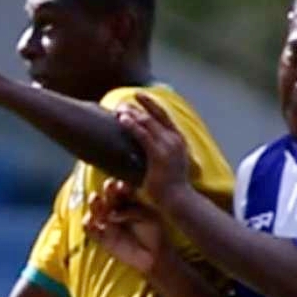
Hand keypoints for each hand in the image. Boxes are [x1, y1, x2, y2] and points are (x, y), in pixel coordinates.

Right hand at [83, 179, 169, 276]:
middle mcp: (117, 208)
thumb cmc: (154, 233)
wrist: (154, 255)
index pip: (122, 189)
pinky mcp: (101, 236)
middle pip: (108, 195)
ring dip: (94, 204)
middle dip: (107, 190)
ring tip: (96, 200)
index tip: (121, 186)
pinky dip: (87, 224)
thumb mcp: (148, 218)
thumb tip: (111, 215)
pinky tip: (91, 221)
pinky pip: (89, 229)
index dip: (120, 186)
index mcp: (130, 200)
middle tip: (108, 187)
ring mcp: (108, 221)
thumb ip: (131, 212)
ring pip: (95, 209)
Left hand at [117, 93, 193, 208]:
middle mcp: (175, 139)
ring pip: (148, 122)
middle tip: (123, 102)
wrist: (178, 200)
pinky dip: (132, 125)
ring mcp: (168, 146)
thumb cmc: (169, 187)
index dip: (151, 104)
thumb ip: (157, 154)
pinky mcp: (159, 155)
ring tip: (118, 109)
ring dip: (132, 114)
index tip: (139, 96)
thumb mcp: (166, 165)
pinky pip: (143, 135)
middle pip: (155, 115)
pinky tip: (121, 119)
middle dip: (138, 106)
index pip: (164, 116)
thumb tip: (141, 152)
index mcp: (178, 140)